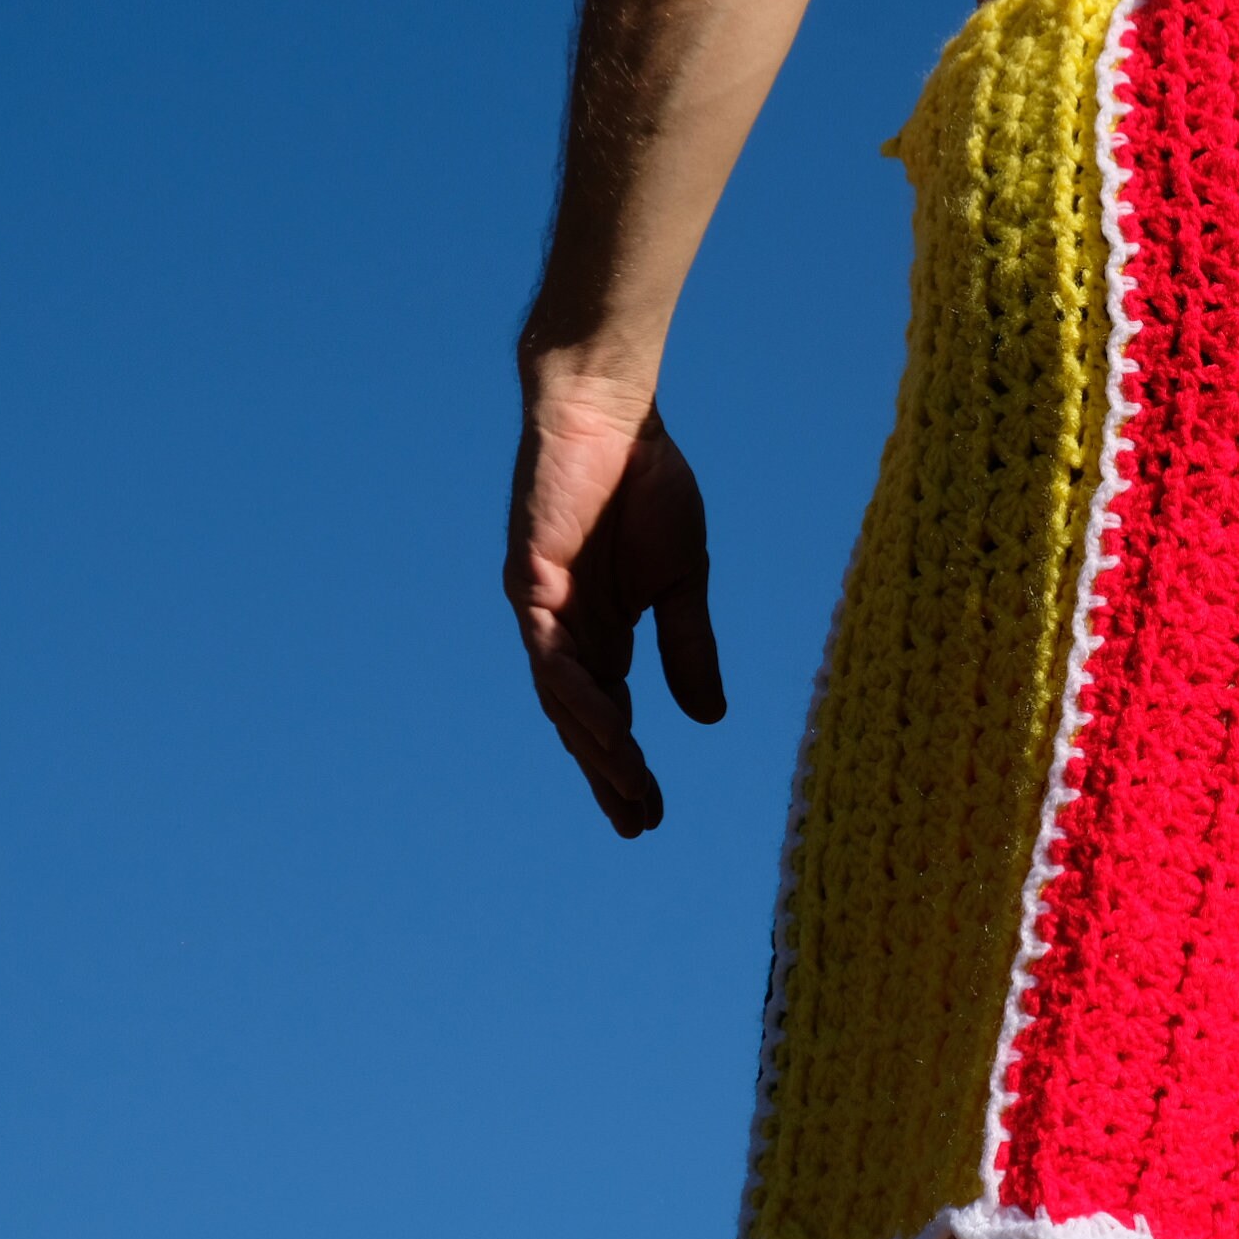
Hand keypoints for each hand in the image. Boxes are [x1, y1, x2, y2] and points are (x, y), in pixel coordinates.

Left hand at [505, 383, 725, 834]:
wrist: (613, 416)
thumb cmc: (646, 486)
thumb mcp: (683, 582)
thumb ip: (688, 648)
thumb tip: (709, 720)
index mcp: (601, 632)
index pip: (611, 714)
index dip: (626, 765)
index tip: (651, 814)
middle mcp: (564, 632)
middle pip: (582, 720)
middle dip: (607, 773)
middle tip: (636, 822)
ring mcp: (543, 611)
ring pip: (563, 697)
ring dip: (596, 744)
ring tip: (628, 787)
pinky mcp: (530, 582)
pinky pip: (549, 652)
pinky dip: (577, 692)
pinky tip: (609, 724)